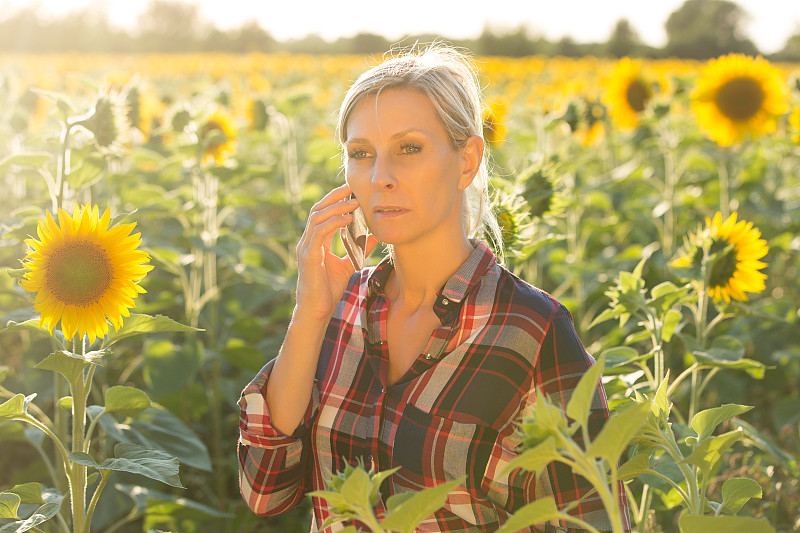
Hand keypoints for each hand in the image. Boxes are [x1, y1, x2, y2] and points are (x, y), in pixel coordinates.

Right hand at [294, 184, 378, 321]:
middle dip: (333, 197)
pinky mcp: (309, 256)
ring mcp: (306, 248)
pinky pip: (319, 233)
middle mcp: (308, 241)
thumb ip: (358, 249)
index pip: (322, 214)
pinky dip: (333, 223)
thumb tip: (374, 236)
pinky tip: (347, 219)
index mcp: (315, 242)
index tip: (350, 191)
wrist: (318, 310)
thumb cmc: (329, 289)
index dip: (335, 201)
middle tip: (350, 188)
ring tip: (352, 202)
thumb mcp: (348, 264)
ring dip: (335, 207)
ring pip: (317, 218)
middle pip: (317, 210)